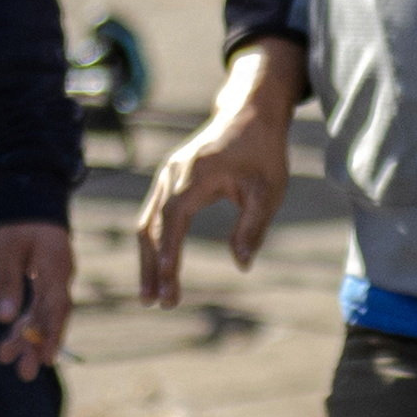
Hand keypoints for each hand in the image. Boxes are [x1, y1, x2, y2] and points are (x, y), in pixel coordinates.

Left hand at [0, 221, 74, 376]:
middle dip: (39, 345)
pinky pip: (37, 307)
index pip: (57, 306)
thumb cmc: (17, 221)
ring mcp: (54, 280)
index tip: (45, 358)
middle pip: (53, 317)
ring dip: (29, 338)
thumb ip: (7, 283)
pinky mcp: (44, 281)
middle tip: (25, 374)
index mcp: (57, 267)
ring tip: (11, 362)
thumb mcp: (6, 249)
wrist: (31, 199)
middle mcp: (61, 277)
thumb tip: (4, 318)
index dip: (52, 333)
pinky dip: (25, 323)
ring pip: (44, 315)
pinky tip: (12, 341)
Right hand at [136, 40, 304, 305]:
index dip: (168, 253)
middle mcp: (173, 174)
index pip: (174, 219)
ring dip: (147, 260)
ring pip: (147, 222)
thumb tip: (242, 264)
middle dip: (151, 266)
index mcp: (196, 175)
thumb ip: (253, 227)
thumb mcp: (269, 191)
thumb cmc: (263, 152)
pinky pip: (153, 215)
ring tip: (153, 294)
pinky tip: (158, 267)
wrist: (250, 113)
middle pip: (151, 226)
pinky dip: (153, 243)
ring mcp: (167, 176)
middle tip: (155, 302)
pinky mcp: (169, 180)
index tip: (167, 283)